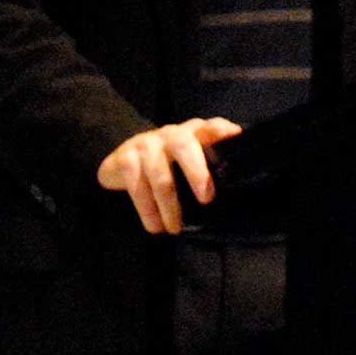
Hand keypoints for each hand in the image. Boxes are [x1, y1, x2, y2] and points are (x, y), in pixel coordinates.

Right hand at [96, 116, 241, 234]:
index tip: (233, 136)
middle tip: (206, 199)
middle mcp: (170, 134)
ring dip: (169, 205)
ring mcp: (146, 144)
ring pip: (160, 174)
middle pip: (183, 144)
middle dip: (196, 171)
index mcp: (191, 134)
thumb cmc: (167, 168)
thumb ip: (207, 170)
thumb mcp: (187, 165)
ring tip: (174, 228)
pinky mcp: (125, 158)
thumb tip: (232, 196)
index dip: (220, 129)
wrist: (122, 163)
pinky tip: (154, 226)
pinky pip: (138, 186)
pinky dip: (147, 210)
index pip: (208, 126)